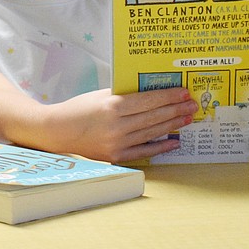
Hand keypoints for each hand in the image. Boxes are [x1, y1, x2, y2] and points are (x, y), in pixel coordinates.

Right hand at [43, 87, 197, 163]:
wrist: (57, 132)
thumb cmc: (77, 109)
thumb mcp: (99, 95)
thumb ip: (122, 95)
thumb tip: (150, 93)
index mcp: (112, 106)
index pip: (148, 100)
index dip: (168, 96)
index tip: (183, 92)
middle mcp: (117, 125)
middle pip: (153, 116)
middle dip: (175, 109)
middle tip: (191, 104)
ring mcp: (117, 143)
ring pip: (152, 132)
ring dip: (172, 125)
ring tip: (187, 118)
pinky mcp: (117, 156)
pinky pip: (144, 151)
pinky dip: (161, 146)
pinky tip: (174, 141)